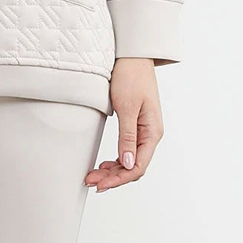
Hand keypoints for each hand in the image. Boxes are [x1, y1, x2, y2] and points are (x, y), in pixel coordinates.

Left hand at [85, 58, 163, 191]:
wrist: (133, 57)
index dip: (119, 179)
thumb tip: (129, 163)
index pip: (138, 166)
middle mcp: (150, 135)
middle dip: (113, 177)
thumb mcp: (127, 107)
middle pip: (133, 167)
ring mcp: (143, 131)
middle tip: (90, 181)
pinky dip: (115, 160)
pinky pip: (127, 150)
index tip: (100, 184)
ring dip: (112, 170)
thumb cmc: (131, 77)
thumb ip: (127, 137)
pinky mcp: (135, 126)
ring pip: (129, 161)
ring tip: (94, 175)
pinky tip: (104, 163)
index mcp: (152, 132)